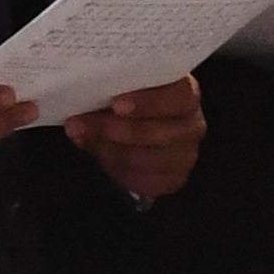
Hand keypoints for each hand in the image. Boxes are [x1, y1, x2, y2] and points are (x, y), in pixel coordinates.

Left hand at [69, 75, 209, 203]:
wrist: (135, 133)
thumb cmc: (127, 103)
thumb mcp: (118, 92)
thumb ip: (107, 94)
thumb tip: (81, 106)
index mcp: (185, 92)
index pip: (179, 95)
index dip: (148, 101)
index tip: (116, 104)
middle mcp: (193, 123)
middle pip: (160, 132)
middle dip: (117, 130)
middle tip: (80, 126)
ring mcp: (188, 153)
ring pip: (149, 159)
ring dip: (112, 150)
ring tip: (87, 140)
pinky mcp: (176, 177)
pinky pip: (147, 180)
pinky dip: (121, 171)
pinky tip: (105, 159)